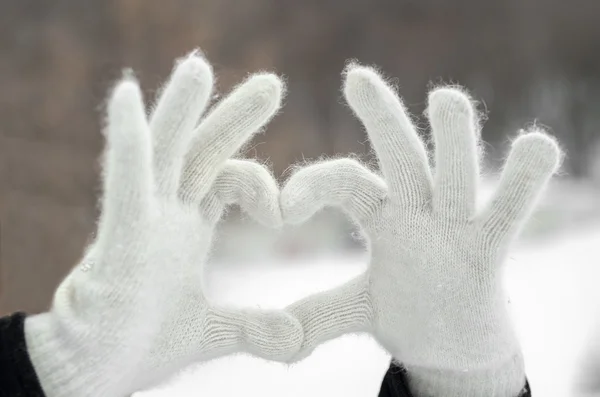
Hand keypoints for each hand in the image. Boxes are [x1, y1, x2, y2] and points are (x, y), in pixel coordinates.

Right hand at [25, 52, 301, 396]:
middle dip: (233, 116)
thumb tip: (295, 337)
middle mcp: (163, 214)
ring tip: (199, 65)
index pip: (227, 178)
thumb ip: (252, 327)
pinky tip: (125, 95)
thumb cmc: (140, 343)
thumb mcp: (210, 332)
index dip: (258, 182)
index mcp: (185, 227)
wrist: (93, 373)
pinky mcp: (118, 239)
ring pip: (161, 153)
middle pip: (201, 151)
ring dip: (179, 107)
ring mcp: (138, 221)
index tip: (281, 213)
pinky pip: (123, 182)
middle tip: (273, 82)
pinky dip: (127, 142)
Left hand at [281, 65, 560, 396]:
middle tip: (356, 76)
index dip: (314, 185)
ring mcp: (457, 225)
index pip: (346, 182)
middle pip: (402, 157)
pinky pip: (511, 209)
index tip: (280, 209)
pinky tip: (536, 146)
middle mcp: (419, 210)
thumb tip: (276, 338)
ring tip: (444, 97)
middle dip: (382, 117)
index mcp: (383, 217)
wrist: (454, 343)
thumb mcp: (356, 311)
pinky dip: (525, 181)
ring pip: (456, 174)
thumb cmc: (405, 313)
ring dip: (453, 139)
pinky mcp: (490, 247)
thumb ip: (319, 313)